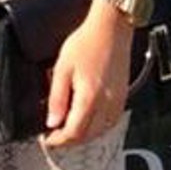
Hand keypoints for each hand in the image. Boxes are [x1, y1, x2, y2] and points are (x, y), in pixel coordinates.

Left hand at [43, 2, 133, 151]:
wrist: (111, 28)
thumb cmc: (87, 42)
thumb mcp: (62, 68)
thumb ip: (57, 98)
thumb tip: (52, 121)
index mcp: (89, 98)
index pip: (73, 133)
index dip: (58, 141)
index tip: (47, 139)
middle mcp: (106, 103)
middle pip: (87, 136)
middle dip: (69, 140)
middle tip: (55, 135)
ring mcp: (117, 101)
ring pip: (100, 132)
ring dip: (84, 136)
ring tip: (70, 128)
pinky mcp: (123, 96)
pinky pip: (111, 122)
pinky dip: (98, 127)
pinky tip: (90, 120)